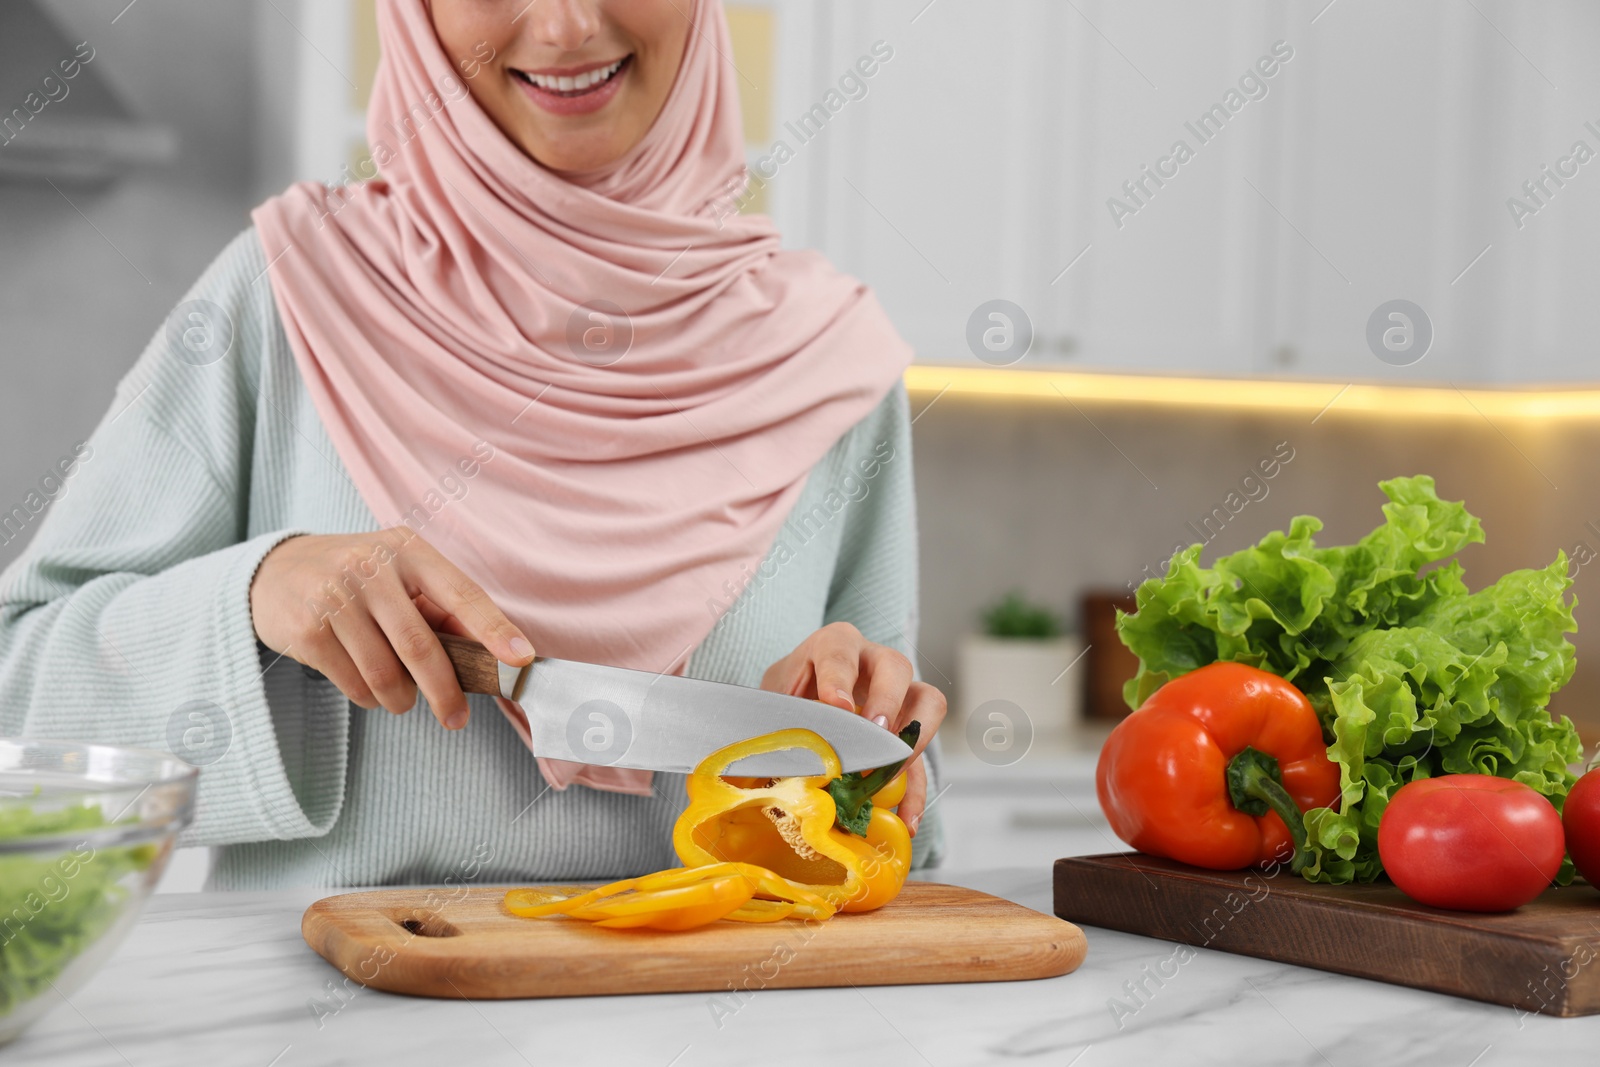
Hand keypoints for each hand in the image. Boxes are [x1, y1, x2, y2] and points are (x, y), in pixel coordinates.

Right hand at [250, 529, 534, 729]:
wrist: (277, 572)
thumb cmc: (358, 579)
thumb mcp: (401, 576)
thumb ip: (442, 608)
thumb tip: (492, 651)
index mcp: (408, 550)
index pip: (461, 593)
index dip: (493, 629)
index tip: (520, 658)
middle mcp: (370, 568)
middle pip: (420, 646)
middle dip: (445, 691)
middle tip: (456, 718)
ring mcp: (335, 597)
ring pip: (385, 674)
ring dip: (400, 699)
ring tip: (401, 698)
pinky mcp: (307, 630)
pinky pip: (353, 685)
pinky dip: (368, 697)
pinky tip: (366, 685)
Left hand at [761, 622, 946, 835]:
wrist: (800, 699)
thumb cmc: (789, 693)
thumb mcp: (775, 697)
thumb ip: (778, 717)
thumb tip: (770, 756)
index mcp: (835, 645)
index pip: (840, 651)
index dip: (840, 678)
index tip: (839, 707)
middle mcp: (873, 662)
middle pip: (896, 667)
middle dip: (887, 701)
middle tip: (875, 734)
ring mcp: (897, 695)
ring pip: (927, 703)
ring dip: (915, 740)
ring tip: (892, 774)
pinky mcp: (906, 732)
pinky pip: (921, 755)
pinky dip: (916, 789)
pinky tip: (906, 818)